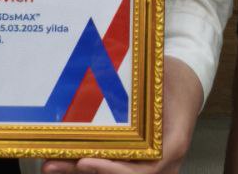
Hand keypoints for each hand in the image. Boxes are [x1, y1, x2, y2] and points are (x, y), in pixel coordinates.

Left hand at [42, 56, 202, 173]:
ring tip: (50, 163)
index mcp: (172, 145)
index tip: (86, 161)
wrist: (186, 86)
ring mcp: (149, 165)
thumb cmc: (176, 82)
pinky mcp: (135, 160)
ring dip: (80, 169)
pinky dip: (90, 163)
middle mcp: (162, 163)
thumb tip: (114, 73)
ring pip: (114, 173)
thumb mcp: (164, 78)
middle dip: (86, 172)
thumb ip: (145, 86)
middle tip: (52, 165)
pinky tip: (65, 157)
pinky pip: (113, 166)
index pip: (143, 171)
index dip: (113, 171)